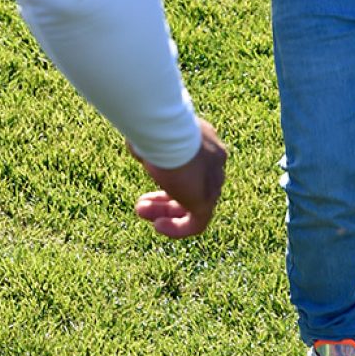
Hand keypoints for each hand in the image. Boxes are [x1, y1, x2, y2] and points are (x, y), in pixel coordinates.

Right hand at [132, 119, 226, 237]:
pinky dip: (177, 228)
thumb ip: (153, 144)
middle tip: (142, 202)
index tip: (150, 174)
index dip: (169, 174)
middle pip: (193, 185)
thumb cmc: (156, 127)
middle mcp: (214, 161)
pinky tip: (159, 226)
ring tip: (141, 211)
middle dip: (165, 196)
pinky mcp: (206, 201)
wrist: (167, 131)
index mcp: (206, 141)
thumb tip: (140, 148)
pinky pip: (197, 223)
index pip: (193, 164)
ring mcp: (213, 182)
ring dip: (166, 210)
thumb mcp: (154, 132)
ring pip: (193, 204)